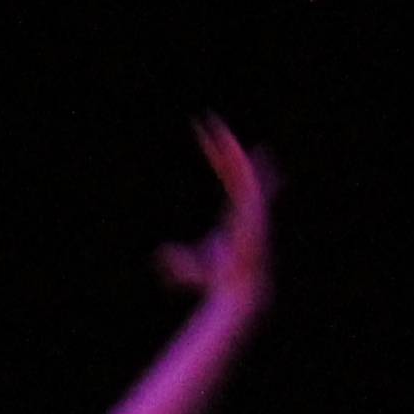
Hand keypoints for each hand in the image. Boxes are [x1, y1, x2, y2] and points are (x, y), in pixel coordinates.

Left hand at [150, 113, 276, 307]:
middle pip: (237, 168)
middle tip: (213, 124)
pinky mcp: (253, 209)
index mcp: (237, 212)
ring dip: (226, 147)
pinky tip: (222, 144)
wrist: (237, 289)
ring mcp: (252, 207)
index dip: (223, 160)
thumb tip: (161, 254)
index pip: (231, 179)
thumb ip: (179, 261)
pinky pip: (242, 178)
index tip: (217, 142)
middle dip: (226, 146)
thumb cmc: (219, 280)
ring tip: (212, 126)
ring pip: (240, 169)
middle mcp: (248, 206)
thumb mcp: (192, 267)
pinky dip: (234, 162)